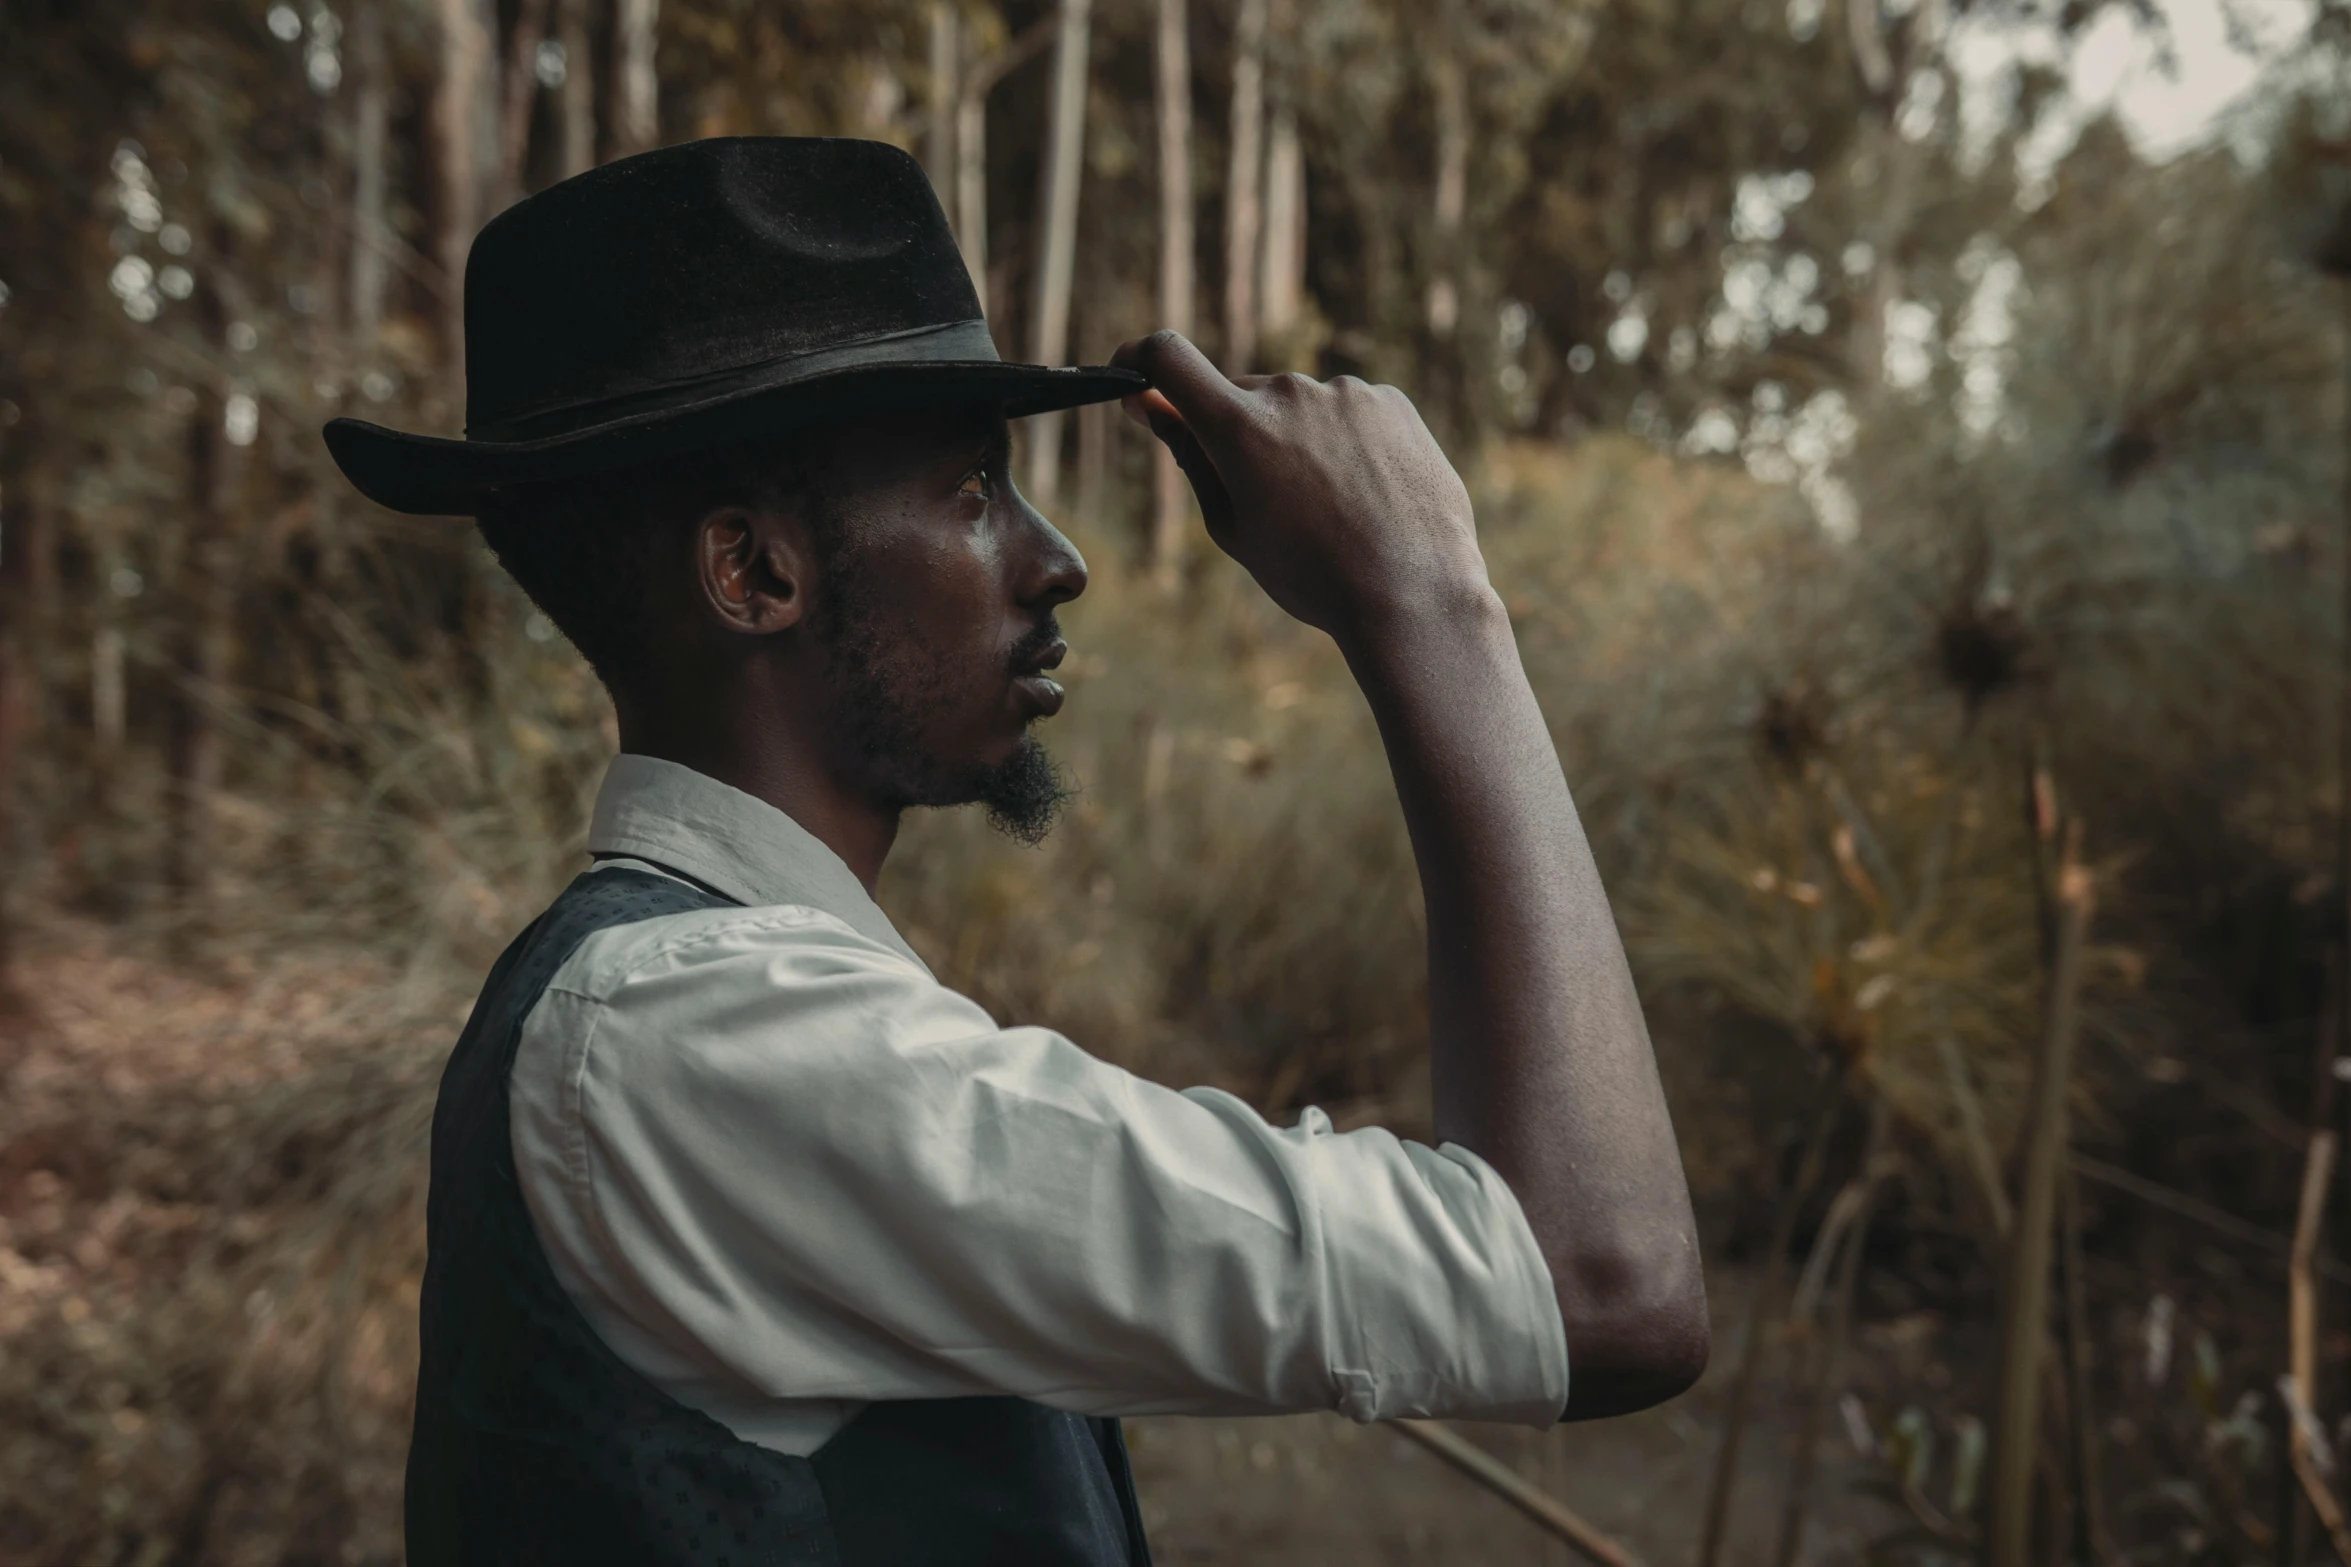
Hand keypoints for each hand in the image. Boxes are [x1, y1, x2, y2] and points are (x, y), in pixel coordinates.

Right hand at [1110, 331, 1486, 639]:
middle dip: (1238, 433)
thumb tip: (1152, 406)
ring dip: (1299, 441)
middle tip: (1269, 501)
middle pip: (1240, 397)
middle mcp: (1291, 393)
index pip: (1166, 358)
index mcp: (1239, 427)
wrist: (1413, 593)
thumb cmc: (1313, 575)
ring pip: (1299, 407)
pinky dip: (1346, 443)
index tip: (1134, 383)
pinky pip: (1348, 413)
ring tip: (1333, 510)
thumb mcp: (1234, 528)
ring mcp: (1346, 393)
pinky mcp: (1391, 401)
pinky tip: (1367, 495)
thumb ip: (1191, 457)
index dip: (1139, 363)